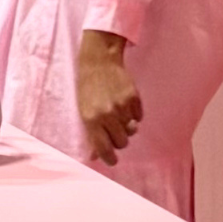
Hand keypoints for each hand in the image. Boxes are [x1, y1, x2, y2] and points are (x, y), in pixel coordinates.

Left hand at [76, 27, 143, 164]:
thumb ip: (91, 134)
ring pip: (131, 130)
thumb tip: (95, 156)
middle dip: (119, 141)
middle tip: (115, 132)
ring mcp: (122, 106)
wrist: (99, 61)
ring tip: (119, 114)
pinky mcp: (134, 98)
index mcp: (91, 119)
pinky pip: (139, 117)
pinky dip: (134, 115)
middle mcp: (107, 114)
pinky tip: (125, 105)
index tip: (112, 160)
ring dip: (127, 126)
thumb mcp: (83, 111)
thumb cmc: (87, 87)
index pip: (104, 148)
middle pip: (121, 142)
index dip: (110, 158)